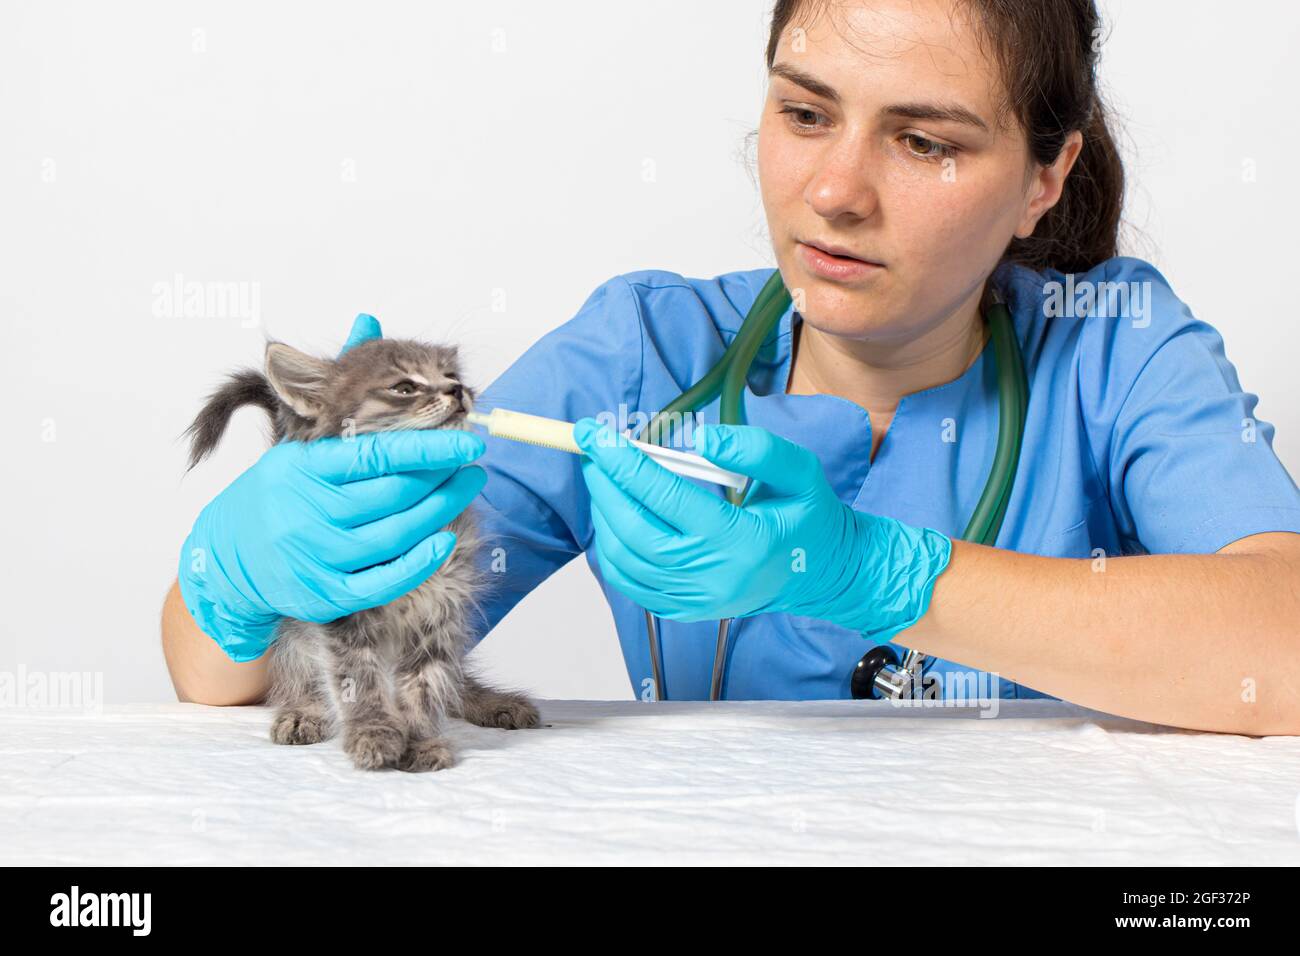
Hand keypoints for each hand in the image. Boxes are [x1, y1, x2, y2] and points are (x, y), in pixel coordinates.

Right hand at [177, 314, 486, 661]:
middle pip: (393, 494)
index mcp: (302, 469)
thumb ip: (339, 387)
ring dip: (440, 510)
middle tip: (474, 461)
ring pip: (395, 534)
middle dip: (443, 476)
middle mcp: (306, 512)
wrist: (226, 559)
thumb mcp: (297, 439)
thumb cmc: (276, 493)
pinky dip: (418, 561)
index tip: (469, 439)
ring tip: (467, 487)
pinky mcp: (324, 594)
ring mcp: (315, 556)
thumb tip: (369, 318)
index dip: (429, 446)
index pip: (375, 454)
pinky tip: (443, 540)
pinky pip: (384, 581)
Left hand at [573, 418, 951, 640]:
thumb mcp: (799, 471)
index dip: (624, 463)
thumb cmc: (807, 516)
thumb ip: (755, 449)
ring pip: (625, 560)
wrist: (822, 573)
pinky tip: (615, 517)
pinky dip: (612, 548)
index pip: (667, 498)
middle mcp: (713, 577)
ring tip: (603, 479)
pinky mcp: (685, 611)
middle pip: (636, 532)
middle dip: (604, 487)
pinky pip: (630, 583)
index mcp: (742, 540)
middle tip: (592, 451)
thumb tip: (700, 438)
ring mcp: (696, 601)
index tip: (594, 435)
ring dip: (603, 515)